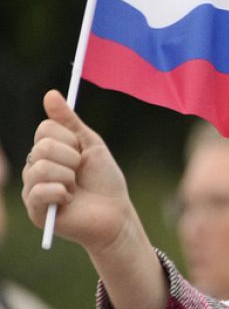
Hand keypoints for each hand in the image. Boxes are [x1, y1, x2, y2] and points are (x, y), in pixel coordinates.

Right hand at [22, 90, 137, 255]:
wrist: (116, 215)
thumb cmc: (105, 181)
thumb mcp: (91, 146)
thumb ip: (70, 121)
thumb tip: (50, 93)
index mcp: (47, 150)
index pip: (45, 129)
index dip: (70, 140)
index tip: (82, 154)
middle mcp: (34, 167)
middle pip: (42, 147)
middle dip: (71, 159)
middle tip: (80, 173)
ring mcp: (32, 189)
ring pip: (39, 167)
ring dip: (68, 177)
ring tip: (75, 188)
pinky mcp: (35, 210)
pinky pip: (38, 191)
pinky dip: (60, 193)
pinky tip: (69, 200)